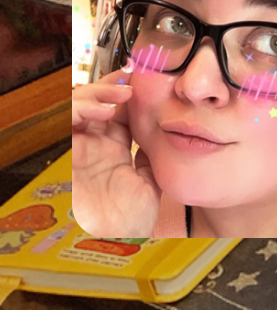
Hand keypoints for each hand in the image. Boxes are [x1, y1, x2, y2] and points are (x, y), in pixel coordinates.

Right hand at [71, 78, 160, 237]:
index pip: (117, 108)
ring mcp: (83, 149)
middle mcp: (96, 145)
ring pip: (80, 105)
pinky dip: (83, 107)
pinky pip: (69, 124)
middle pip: (97, 101)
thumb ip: (152, 154)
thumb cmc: (133, 218)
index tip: (147, 76)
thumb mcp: (151, 178)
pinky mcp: (71, 156)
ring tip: (124, 91)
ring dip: (100, 91)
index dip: (128, 90)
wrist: (121, 240)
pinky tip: (106, 108)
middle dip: (113, 84)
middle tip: (134, 77)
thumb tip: (167, 132)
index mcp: (114, 148)